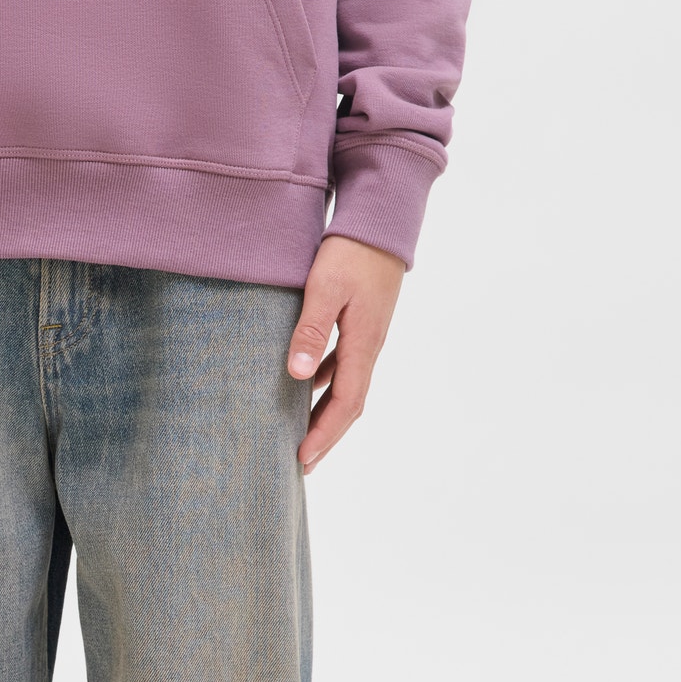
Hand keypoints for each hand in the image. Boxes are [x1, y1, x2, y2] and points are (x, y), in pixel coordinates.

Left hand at [286, 236, 404, 473]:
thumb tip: (298, 376)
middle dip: (326, 436)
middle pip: (349, 404)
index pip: (346, 404)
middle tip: (301, 464)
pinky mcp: (361, 323)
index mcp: (363, 344)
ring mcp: (366, 336)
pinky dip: (324, 385)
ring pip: (345, 387)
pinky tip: (304, 388)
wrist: (382, 217)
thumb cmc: (352, 249)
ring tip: (300, 435)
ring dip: (325, 414)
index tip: (302, 459)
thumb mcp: (324, 288)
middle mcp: (369, 346)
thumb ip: (311, 331)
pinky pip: (342, 366)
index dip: (324, 435)